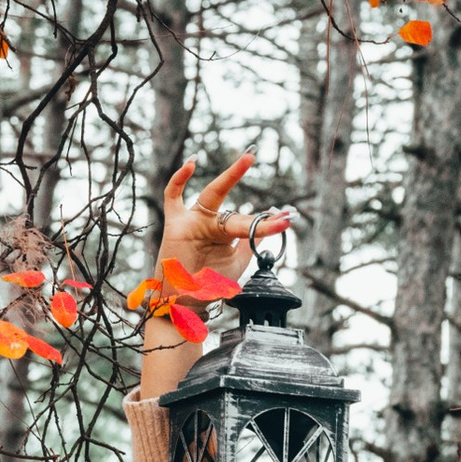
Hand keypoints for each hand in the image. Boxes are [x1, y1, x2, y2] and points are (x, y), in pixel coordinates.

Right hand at [159, 153, 290, 291]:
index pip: (248, 221)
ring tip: (248, 159)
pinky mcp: (175, 224)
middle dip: (242, 178)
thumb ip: (250, 244)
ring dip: (231, 176)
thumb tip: (265, 225)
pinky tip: (193, 163)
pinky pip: (173, 196)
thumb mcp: (238, 264)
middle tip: (256, 157)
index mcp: (224, 233)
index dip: (268, 223)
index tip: (287, 219)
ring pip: (213, 195)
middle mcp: (208, 222)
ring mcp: (192, 221)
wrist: (184, 304)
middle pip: (230, 200)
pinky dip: (179, 179)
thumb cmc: (209, 286)